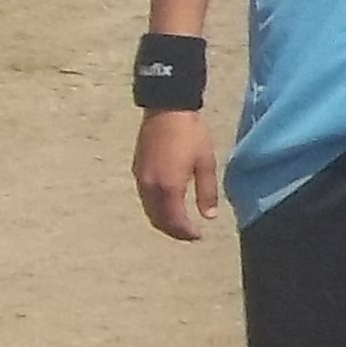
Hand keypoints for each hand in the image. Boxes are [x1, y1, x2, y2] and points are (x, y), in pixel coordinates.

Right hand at [134, 108, 224, 241]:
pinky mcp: (137, 170)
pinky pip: (145, 198)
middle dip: (173, 231)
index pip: (174, 221)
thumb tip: (208, 216)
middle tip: (189, 234)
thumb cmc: (191, 135)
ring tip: (180, 223)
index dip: (185, 233)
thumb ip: (206, 192)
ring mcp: (140, 179)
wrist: (167, 110)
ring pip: (149, 210)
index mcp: (168, 187)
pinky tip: (168, 205)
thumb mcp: (206, 164)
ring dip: (163, 220)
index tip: (198, 236)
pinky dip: (155, 208)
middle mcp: (150, 187)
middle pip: (158, 219)